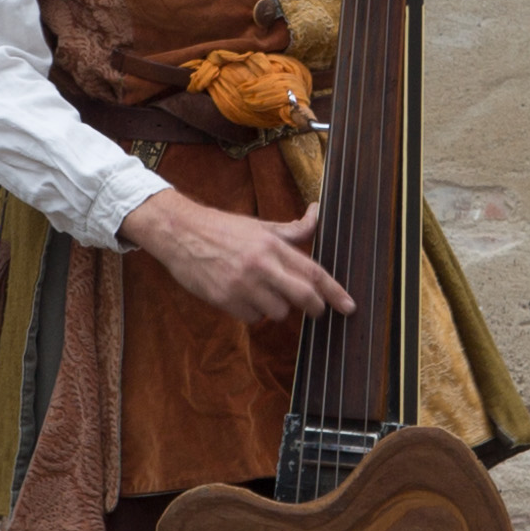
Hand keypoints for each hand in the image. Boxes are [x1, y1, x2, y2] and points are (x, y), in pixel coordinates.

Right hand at [126, 185, 353, 323]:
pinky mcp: (225, 299)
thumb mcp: (260, 226)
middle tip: (317, 311)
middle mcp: (262, 265)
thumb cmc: (222, 228)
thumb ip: (292, 229)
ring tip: (263, 293)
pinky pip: (252, 318)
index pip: (313, 272)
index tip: (349, 306)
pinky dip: (252, 313)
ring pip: (277, 312)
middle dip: (315, 308)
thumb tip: (317, 212)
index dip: (335, 292)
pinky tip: (242, 297)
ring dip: (276, 308)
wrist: (180, 232)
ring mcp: (243, 284)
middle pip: (303, 297)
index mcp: (273, 245)